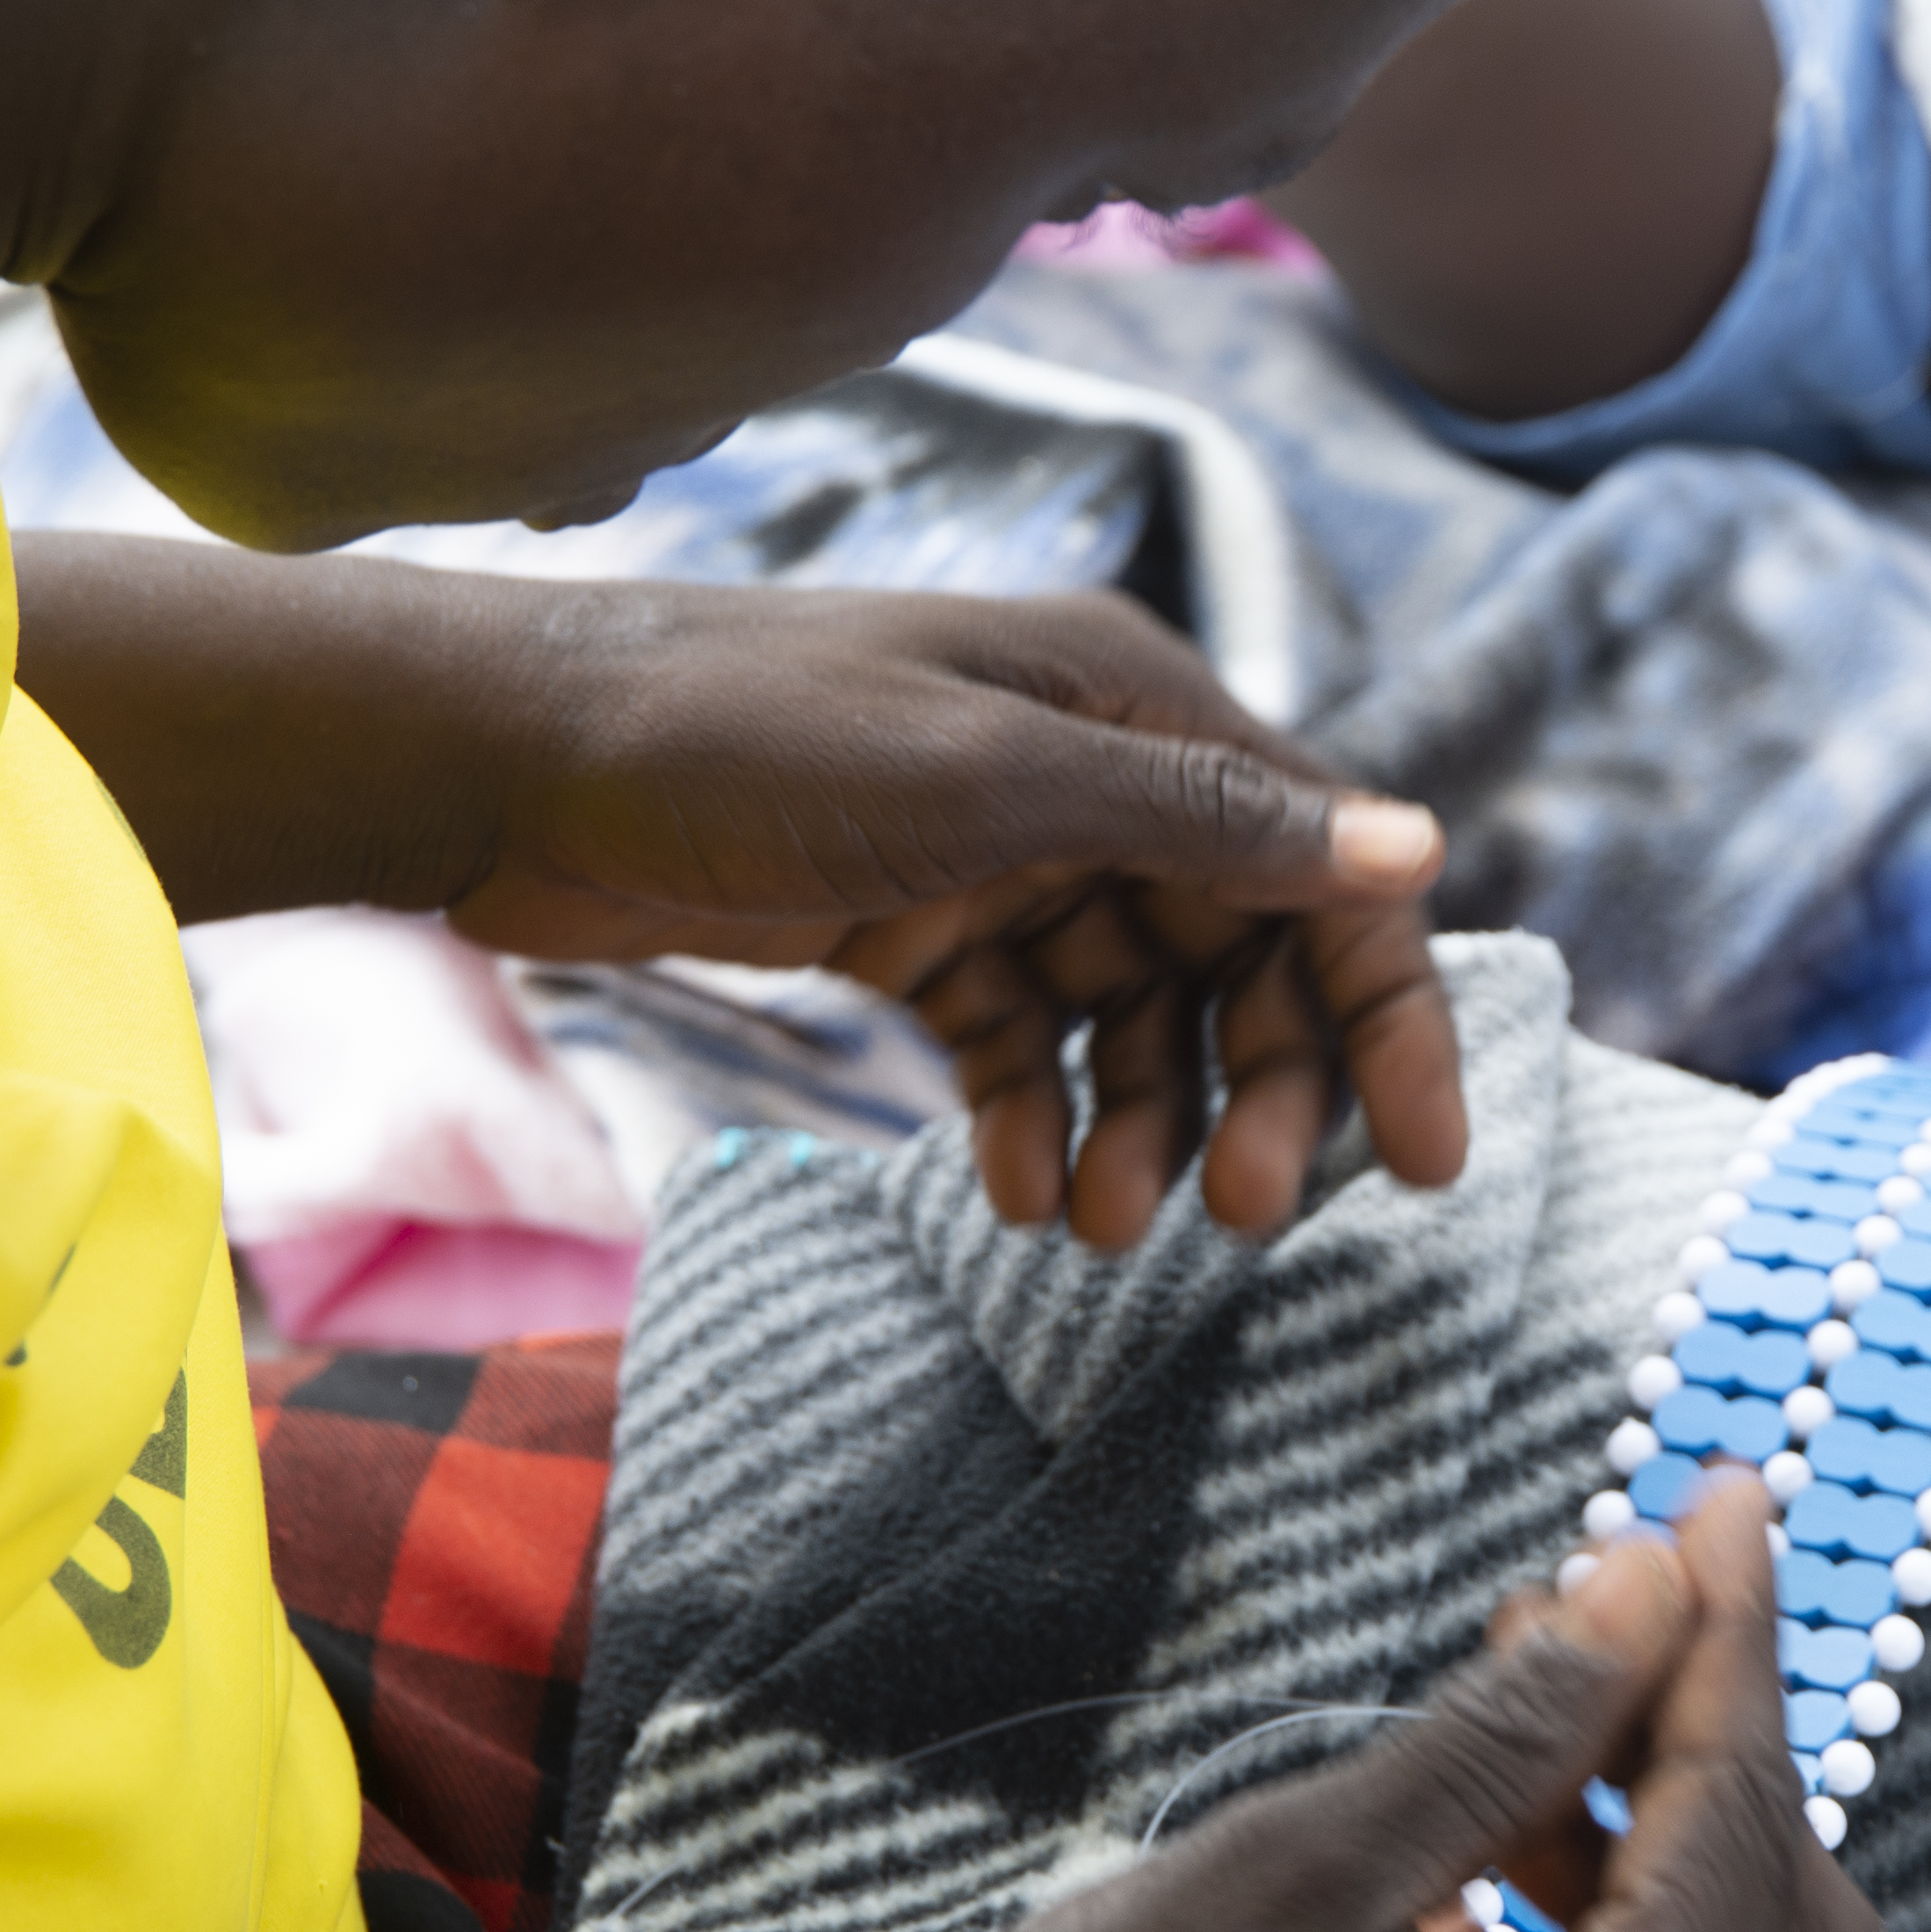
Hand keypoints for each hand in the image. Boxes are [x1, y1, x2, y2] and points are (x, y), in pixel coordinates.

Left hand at [440, 584, 1468, 1245]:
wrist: (505, 765)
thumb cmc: (737, 738)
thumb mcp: (981, 780)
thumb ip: (1195, 821)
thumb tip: (1412, 847)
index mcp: (1131, 701)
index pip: (1322, 866)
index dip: (1387, 1011)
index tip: (1425, 1162)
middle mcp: (1087, 767)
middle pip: (1243, 951)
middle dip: (1254, 1089)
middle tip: (1240, 1218)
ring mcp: (999, 848)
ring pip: (1135, 1010)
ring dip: (1144, 1122)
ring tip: (1101, 1229)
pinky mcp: (915, 923)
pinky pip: (1023, 1038)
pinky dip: (1037, 1117)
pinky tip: (1021, 1198)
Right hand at [752, 1480, 1882, 1931]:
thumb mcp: (1303, 1863)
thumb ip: (1513, 1730)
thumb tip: (1650, 1596)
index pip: (1741, 1828)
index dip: (1730, 1645)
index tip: (1719, 1508)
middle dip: (1715, 1772)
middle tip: (1586, 1641)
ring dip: (1672, 1894)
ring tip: (1512, 1783)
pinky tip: (1476, 1918)